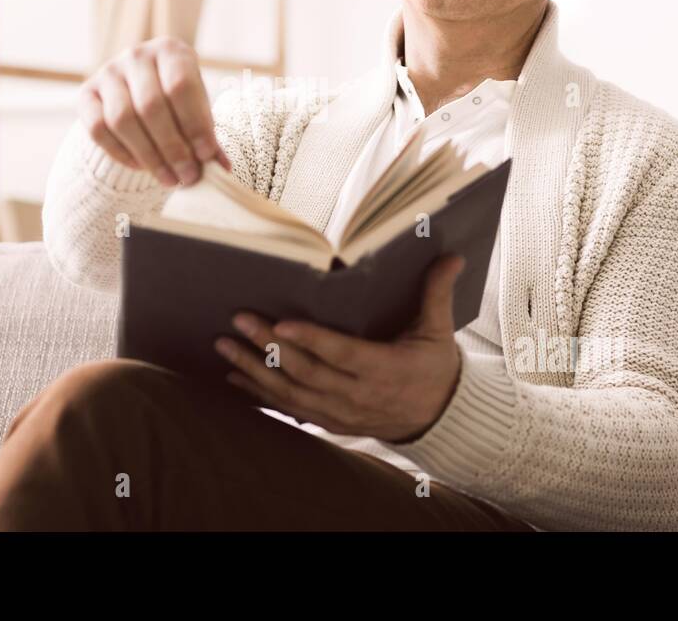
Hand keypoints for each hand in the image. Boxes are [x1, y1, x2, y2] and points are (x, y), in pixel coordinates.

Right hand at [76, 36, 231, 186]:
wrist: (139, 92)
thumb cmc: (178, 102)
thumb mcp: (197, 109)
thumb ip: (207, 135)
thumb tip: (222, 167)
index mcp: (170, 50)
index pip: (180, 86)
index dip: (194, 124)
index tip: (207, 156)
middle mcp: (136, 55)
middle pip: (150, 106)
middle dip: (172, 147)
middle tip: (188, 176)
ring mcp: (107, 72)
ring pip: (122, 119)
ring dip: (148, 155)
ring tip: (169, 179)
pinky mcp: (86, 94)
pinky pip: (97, 129)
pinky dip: (121, 153)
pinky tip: (141, 168)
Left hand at [216, 253, 466, 442]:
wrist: (439, 420)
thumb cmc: (435, 369)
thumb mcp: (439, 332)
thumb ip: (437, 293)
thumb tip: (452, 256)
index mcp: (384, 370)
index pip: (342, 354)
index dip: (312, 340)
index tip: (282, 323)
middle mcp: (357, 396)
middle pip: (305, 372)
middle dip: (268, 346)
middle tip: (239, 320)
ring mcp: (340, 413)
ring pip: (290, 393)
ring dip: (253, 370)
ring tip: (225, 346)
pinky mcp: (330, 422)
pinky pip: (289, 410)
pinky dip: (260, 395)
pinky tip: (234, 379)